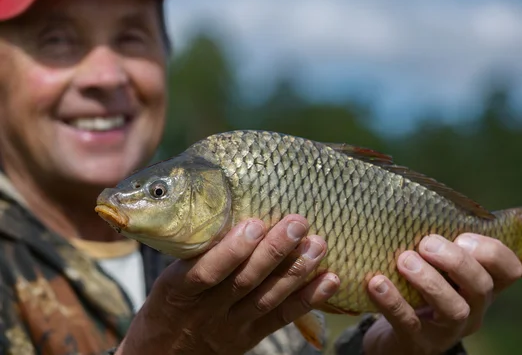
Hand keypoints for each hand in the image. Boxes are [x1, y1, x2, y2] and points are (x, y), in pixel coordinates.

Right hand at [115, 214, 339, 354]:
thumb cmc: (168, 306)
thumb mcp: (168, 278)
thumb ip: (198, 253)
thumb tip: (234, 207)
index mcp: (179, 291)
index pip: (206, 272)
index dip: (233, 250)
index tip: (255, 223)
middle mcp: (207, 311)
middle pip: (244, 282)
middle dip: (274, 251)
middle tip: (298, 223)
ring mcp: (232, 327)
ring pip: (267, 298)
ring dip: (296, 271)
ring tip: (318, 244)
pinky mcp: (251, 337)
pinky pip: (282, 319)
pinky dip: (308, 299)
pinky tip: (329, 280)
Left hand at [362, 233, 521, 354]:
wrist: (398, 335)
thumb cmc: (420, 288)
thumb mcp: (437, 265)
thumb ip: (439, 240)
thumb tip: (414, 199)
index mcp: (482, 285)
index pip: (509, 268)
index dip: (492, 251)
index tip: (462, 236)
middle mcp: (473, 309)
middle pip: (482, 286)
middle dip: (456, 261)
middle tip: (426, 244)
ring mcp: (448, 330)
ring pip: (454, 309)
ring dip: (430, 281)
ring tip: (404, 260)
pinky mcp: (418, 343)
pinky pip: (409, 324)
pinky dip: (393, 302)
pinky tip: (377, 283)